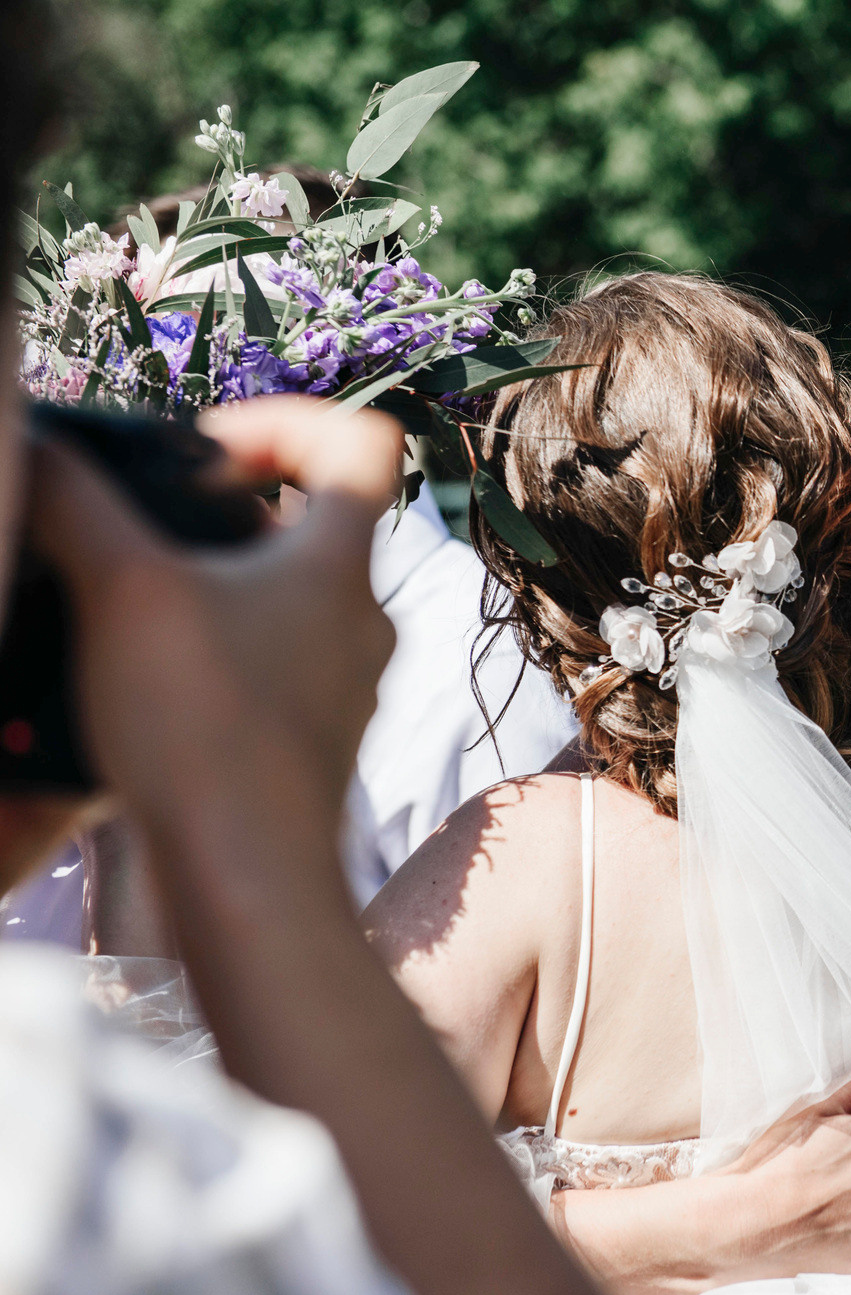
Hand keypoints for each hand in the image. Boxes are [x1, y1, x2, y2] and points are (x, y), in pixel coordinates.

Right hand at [29, 397, 398, 864]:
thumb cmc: (206, 730)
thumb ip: (78, 503)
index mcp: (343, 563)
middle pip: (319, 519)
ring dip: (219, 580)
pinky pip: (275, 663)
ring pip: (292, 596)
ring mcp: (348, 682)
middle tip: (151, 521)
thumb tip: (41, 450)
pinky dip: (220, 648)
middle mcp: (364, 619)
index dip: (288, 417)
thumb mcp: (124, 590)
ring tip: (136, 597)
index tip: (208, 445)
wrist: (249, 877)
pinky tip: (148, 674)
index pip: (365, 442)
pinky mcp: (315, 738)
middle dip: (231, 504)